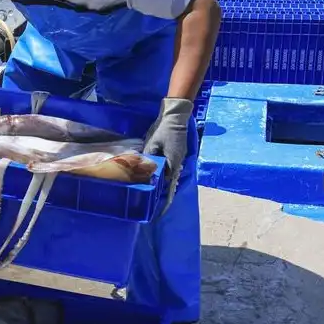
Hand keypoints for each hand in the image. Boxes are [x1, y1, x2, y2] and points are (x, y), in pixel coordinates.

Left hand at [143, 98, 192, 212]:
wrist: (176, 116)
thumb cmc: (163, 130)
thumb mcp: (152, 144)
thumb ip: (149, 158)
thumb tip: (144, 169)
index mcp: (173, 163)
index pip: (168, 185)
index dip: (162, 196)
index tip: (156, 207)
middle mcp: (178, 162)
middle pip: (169, 179)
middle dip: (160, 187)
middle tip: (147, 193)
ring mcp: (179, 156)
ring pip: (170, 171)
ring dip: (161, 176)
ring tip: (149, 182)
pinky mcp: (178, 151)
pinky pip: (171, 164)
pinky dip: (163, 167)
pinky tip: (154, 167)